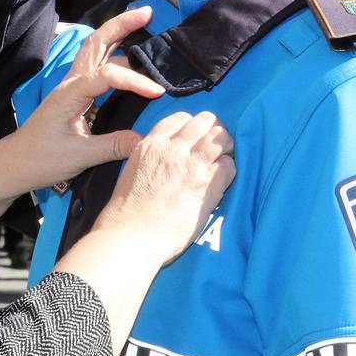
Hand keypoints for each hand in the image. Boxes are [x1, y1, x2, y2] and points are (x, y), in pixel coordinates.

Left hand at [5, 6, 164, 190]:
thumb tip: (145, 140)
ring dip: (117, 33)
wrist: (15, 163)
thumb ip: (113, 146)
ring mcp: (72, 86)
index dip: (135, 81)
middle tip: (147, 12)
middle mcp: (71, 83)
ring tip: (143, 23)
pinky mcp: (75, 94)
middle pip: (97, 42)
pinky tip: (131, 56)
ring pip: (96, 50)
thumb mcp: (79, 156)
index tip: (157, 93)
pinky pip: (97, 66)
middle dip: (121, 24)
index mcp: (70, 94)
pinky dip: (115, 54)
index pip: (108, 75)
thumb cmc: (41, 159)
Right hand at [95, 110, 235, 267]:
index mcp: (150, 145)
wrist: (131, 237)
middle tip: (215, 143)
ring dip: (226, 145)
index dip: (192, 125)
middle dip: (213, 128)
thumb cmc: (126, 213)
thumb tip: (166, 157)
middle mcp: (172, 150)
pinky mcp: (206, 187)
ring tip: (224, 156)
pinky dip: (229, 168)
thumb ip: (151, 158)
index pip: (180, 118)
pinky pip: (228, 166)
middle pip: (204, 122)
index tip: (195, 135)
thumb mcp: (132, 172)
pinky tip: (223, 178)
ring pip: (221, 138)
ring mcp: (191, 167)